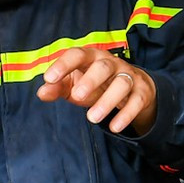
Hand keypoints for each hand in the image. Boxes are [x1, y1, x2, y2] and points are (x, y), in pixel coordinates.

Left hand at [38, 46, 157, 133]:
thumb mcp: (75, 85)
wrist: (133, 87)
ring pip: (122, 84)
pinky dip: (126, 114)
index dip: (64, 65)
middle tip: (77, 96)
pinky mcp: (142, 92)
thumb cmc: (97, 84)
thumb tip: (42, 92)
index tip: (49, 78)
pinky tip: (115, 127)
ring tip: (92, 118)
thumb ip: (57, 88)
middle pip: (104, 67)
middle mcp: (112, 64)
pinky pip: (137, 101)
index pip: (77, 55)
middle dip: (91, 80)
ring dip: (107, 101)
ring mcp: (129, 77)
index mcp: (91, 58)